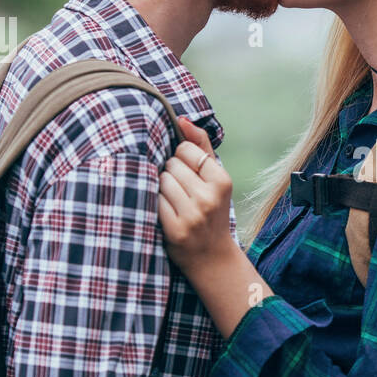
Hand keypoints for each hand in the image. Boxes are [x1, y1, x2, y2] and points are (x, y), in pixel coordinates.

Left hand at [158, 116, 234, 274]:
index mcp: (222, 181)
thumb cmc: (211, 211)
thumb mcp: (216, 179)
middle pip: (171, 165)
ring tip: (173, 202)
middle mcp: (209, 197)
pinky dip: (155, 204)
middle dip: (170, 174)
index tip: (188, 173)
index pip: (185, 149)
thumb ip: (201, 146)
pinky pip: (153, 201)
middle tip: (180, 191)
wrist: (212, 258)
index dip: (181, 158)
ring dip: (161, 189)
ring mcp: (192, 215)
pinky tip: (166, 213)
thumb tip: (181, 118)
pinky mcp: (174, 230)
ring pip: (160, 181)